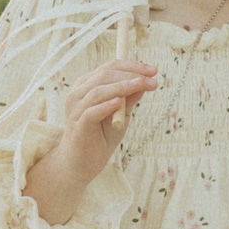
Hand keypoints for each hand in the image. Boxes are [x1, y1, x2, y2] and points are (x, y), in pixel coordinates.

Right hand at [54, 58, 154, 176]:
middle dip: (131, 75)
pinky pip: (91, 112)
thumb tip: (145, 82)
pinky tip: (119, 102)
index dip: (132, 66)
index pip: (110, 67)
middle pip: (104, 75)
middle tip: (152, 81)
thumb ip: (130, 98)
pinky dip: (106, 106)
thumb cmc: (101, 136)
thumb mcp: (121, 114)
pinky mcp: (77, 125)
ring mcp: (75, 109)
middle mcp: (78, 93)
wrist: (83, 163)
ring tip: (140, 85)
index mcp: (87, 85)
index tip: (154, 70)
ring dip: (122, 86)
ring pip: (98, 91)